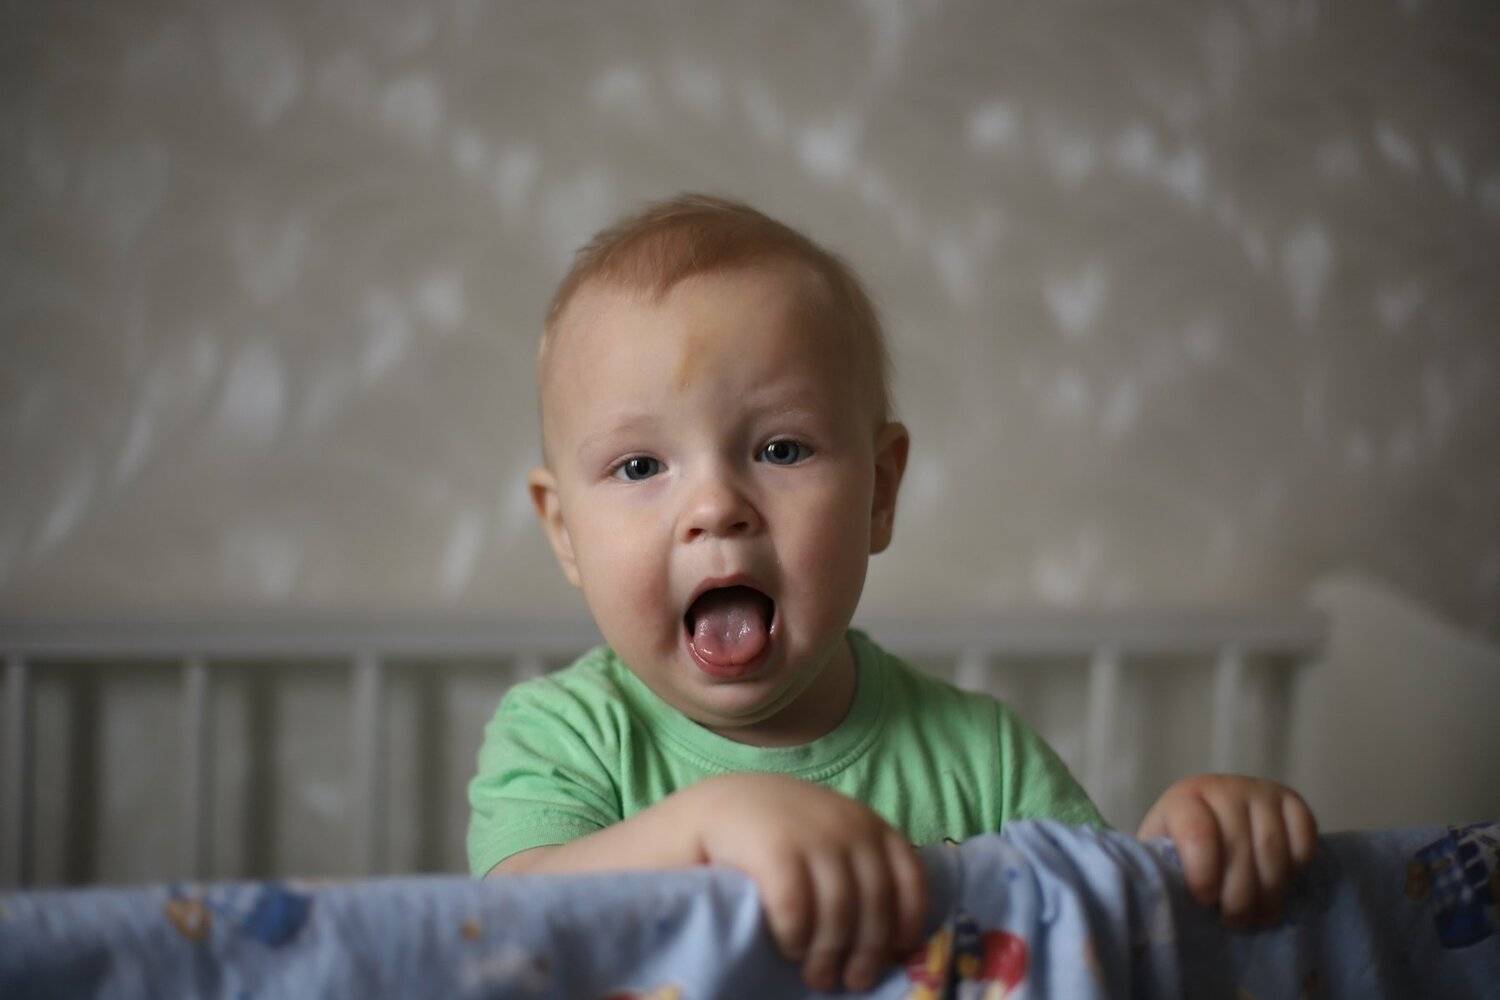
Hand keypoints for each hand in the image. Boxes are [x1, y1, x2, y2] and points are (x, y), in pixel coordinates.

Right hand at [687, 773, 927, 991]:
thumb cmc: (780, 834)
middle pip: (876, 903)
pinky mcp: (775, 850)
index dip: (908, 920)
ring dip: (830, 954)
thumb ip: (859, 867)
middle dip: (868, 952)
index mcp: (869, 824)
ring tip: (817, 977)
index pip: (909, 877)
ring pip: (839, 912)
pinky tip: (788, 948)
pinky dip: (796, 938)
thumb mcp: (830, 837)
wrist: (718, 805)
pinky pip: (797, 910)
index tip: (896, 953)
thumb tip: (894, 939)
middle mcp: (848, 826)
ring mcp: (812, 836)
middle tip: (853, 981)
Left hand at [1137, 774, 1316, 927]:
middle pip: (1240, 848)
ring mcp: (1260, 791)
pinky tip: (1280, 882)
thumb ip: (1162, 869)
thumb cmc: (1182, 847)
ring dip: (1269, 893)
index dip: (1203, 876)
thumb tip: (1160, 898)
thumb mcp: (1162, 855)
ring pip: (1273, 849)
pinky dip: (1296, 868)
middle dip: (1240, 897)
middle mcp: (1223, 787)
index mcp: (1183, 798)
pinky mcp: (1291, 800)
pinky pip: (1303, 839)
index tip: (1203, 900)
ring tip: (1258, 915)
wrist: (1211, 819)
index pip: (1197, 835)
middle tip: (1234, 921)